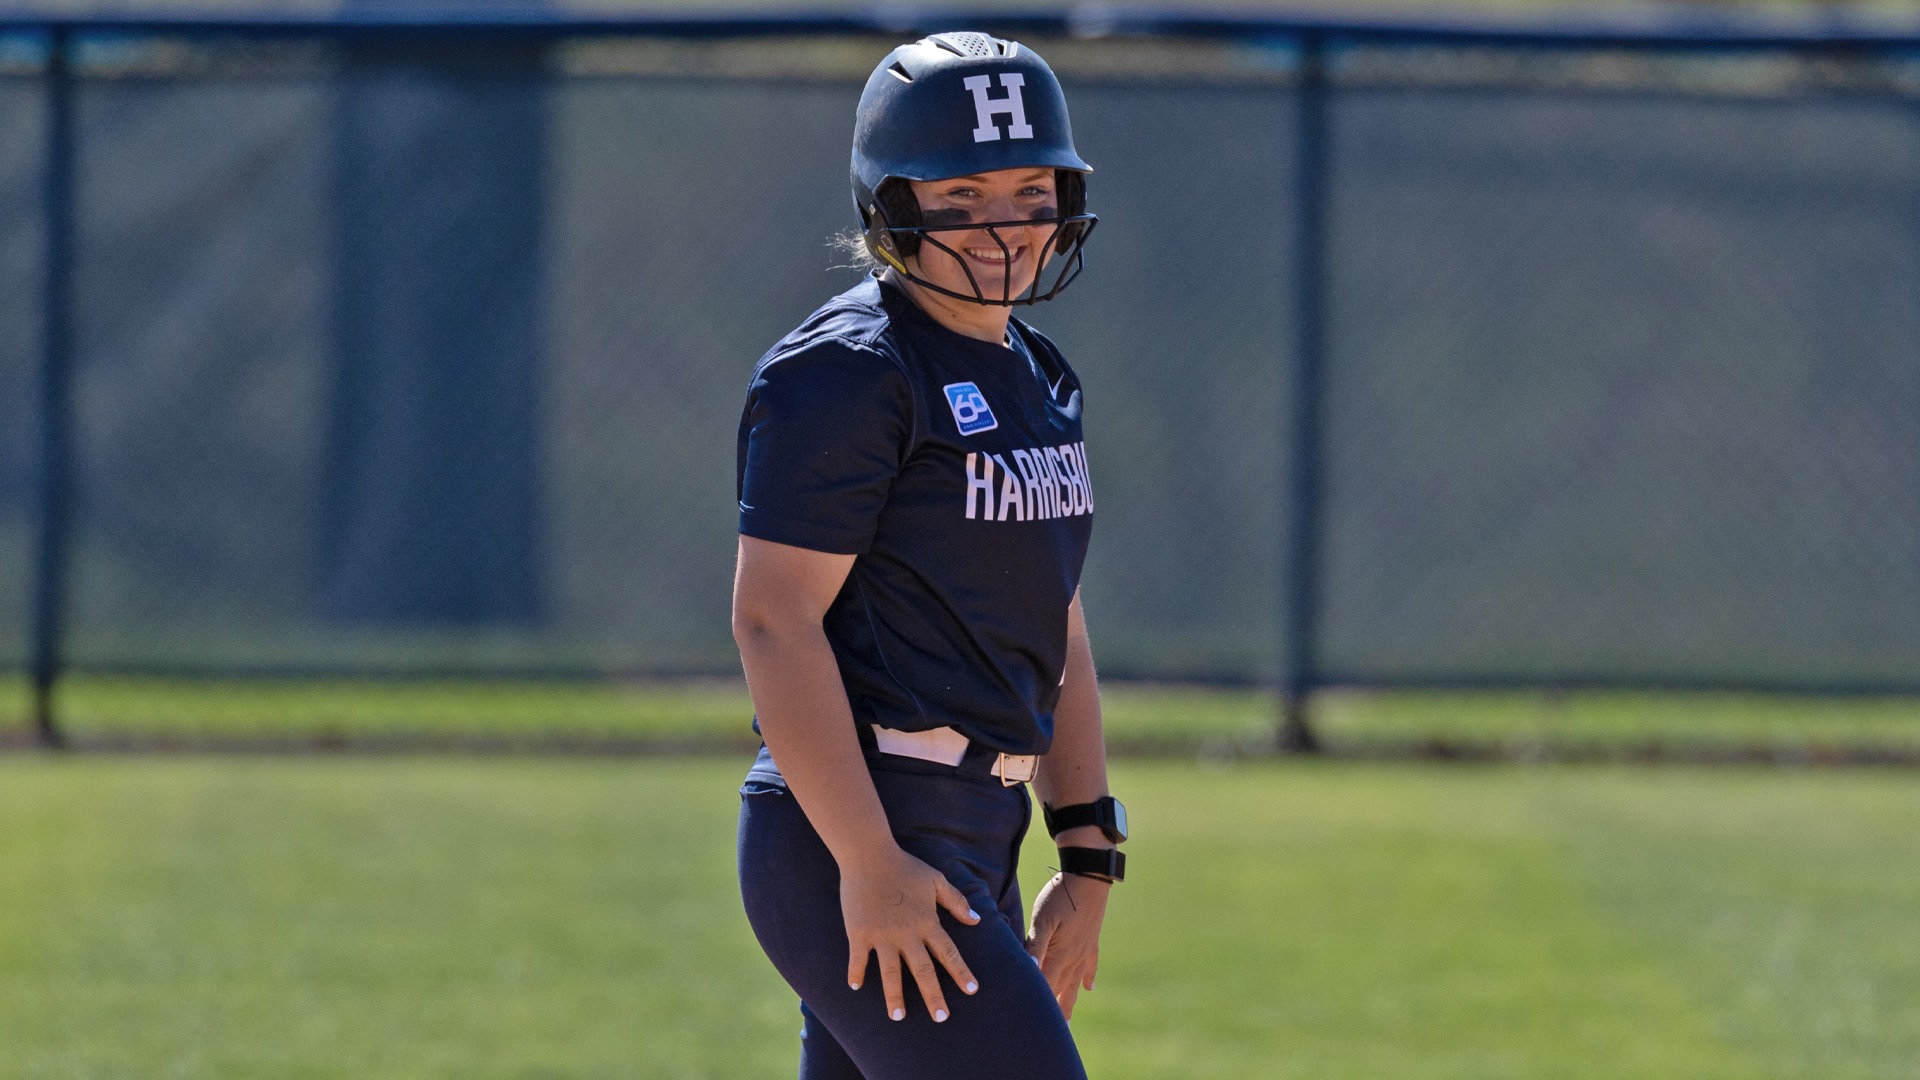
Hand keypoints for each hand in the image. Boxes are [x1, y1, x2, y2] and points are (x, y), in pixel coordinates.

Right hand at [843, 846, 981, 1022]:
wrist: (869, 854)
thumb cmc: (904, 866)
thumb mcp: (936, 879)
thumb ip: (956, 901)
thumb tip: (976, 920)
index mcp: (927, 921)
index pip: (949, 953)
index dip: (961, 972)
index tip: (972, 990)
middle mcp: (906, 933)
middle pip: (923, 971)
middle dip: (934, 996)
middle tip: (941, 1018)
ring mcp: (882, 935)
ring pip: (891, 973)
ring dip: (895, 996)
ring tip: (898, 1017)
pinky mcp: (859, 933)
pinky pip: (859, 959)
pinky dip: (856, 973)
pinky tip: (855, 987)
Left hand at [1025, 870, 1109, 1019]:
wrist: (1090, 876)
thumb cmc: (1061, 896)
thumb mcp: (1043, 919)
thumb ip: (1035, 947)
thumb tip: (1029, 974)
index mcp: (1060, 956)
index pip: (1046, 989)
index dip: (1038, 1009)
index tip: (1032, 1030)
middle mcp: (1074, 959)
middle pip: (1061, 992)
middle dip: (1055, 1014)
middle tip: (1051, 1038)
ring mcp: (1085, 950)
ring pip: (1075, 983)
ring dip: (1069, 1002)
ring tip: (1067, 1023)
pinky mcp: (1092, 939)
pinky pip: (1091, 965)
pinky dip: (1088, 978)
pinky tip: (1089, 988)